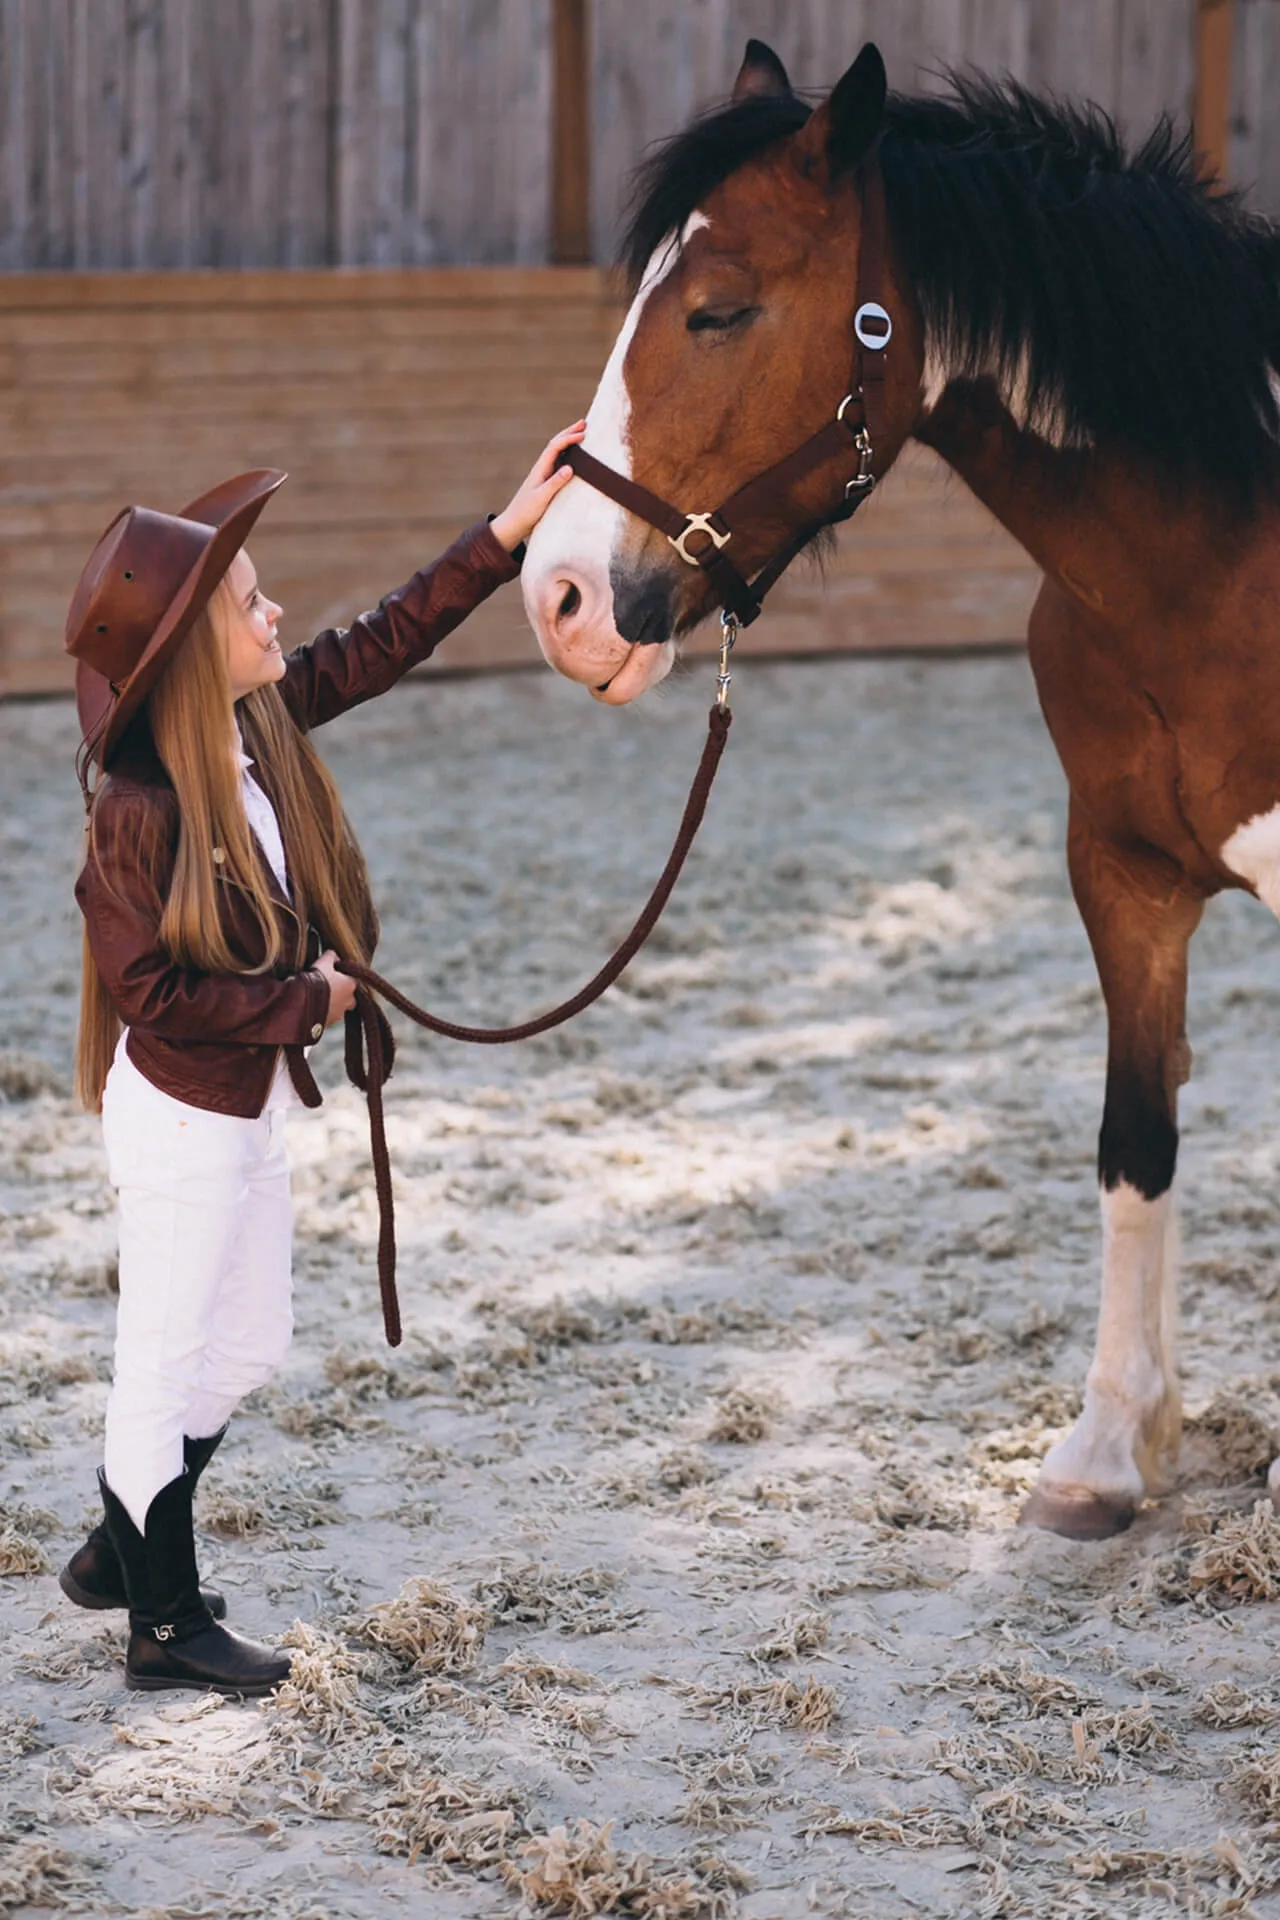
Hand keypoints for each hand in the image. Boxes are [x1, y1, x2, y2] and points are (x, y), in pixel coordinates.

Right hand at [315, 949, 356, 1025]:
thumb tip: (335, 956)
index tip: (331, 973)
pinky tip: (313, 1007)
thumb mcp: (324, 962)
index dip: (342, 976)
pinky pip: (329, 1016)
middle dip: (340, 993)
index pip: (352, 979)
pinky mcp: (329, 1023)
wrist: (304, 1001)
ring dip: (332, 1003)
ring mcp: (340, 1013)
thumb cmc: (317, 979)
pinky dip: (324, 1012)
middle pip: (349, 996)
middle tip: (327, 987)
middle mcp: (349, 1001)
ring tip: (318, 998)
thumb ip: (331, 956)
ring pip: (339, 1007)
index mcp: (351, 985)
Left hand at [490, 420, 586, 550]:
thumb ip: (555, 483)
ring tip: (582, 434)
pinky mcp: (547, 482)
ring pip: (558, 452)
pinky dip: (568, 455)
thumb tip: (570, 468)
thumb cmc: (526, 511)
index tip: (584, 435)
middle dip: (569, 432)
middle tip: (584, 423)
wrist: (515, 523)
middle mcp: (542, 468)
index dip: (569, 438)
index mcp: (540, 468)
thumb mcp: (542, 498)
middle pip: (556, 444)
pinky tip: (575, 457)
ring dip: (569, 441)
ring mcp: (544, 474)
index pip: (555, 447)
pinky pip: (559, 463)